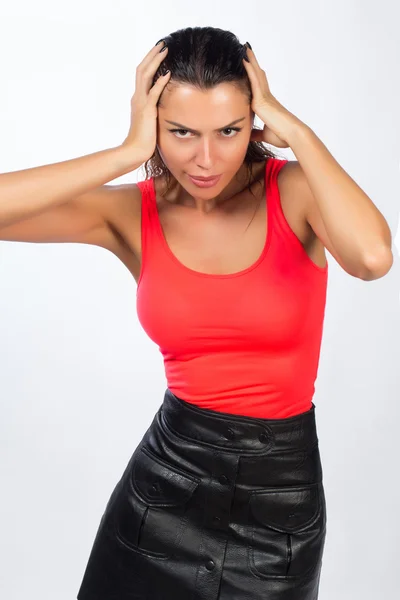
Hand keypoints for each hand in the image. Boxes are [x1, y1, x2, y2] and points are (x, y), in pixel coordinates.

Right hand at [121, 41, 171, 162]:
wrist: (134, 151)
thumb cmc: (143, 141)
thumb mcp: (149, 122)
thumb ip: (154, 112)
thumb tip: (162, 109)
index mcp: (138, 100)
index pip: (142, 76)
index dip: (150, 63)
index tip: (158, 53)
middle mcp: (137, 98)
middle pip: (142, 69)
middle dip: (152, 55)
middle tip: (162, 44)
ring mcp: (140, 103)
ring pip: (145, 75)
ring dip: (155, 61)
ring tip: (165, 50)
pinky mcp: (146, 111)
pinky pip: (153, 92)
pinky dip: (160, 81)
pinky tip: (168, 73)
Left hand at [242, 44, 300, 148]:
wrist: (291, 135)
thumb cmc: (282, 136)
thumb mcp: (264, 134)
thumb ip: (255, 134)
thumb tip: (248, 135)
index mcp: (266, 104)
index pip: (258, 87)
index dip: (254, 75)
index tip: (250, 66)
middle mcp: (266, 97)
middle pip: (258, 75)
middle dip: (253, 63)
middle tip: (247, 50)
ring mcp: (264, 96)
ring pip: (256, 73)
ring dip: (250, 60)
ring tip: (245, 47)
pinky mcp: (262, 99)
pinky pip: (254, 79)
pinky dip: (249, 68)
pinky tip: (244, 58)